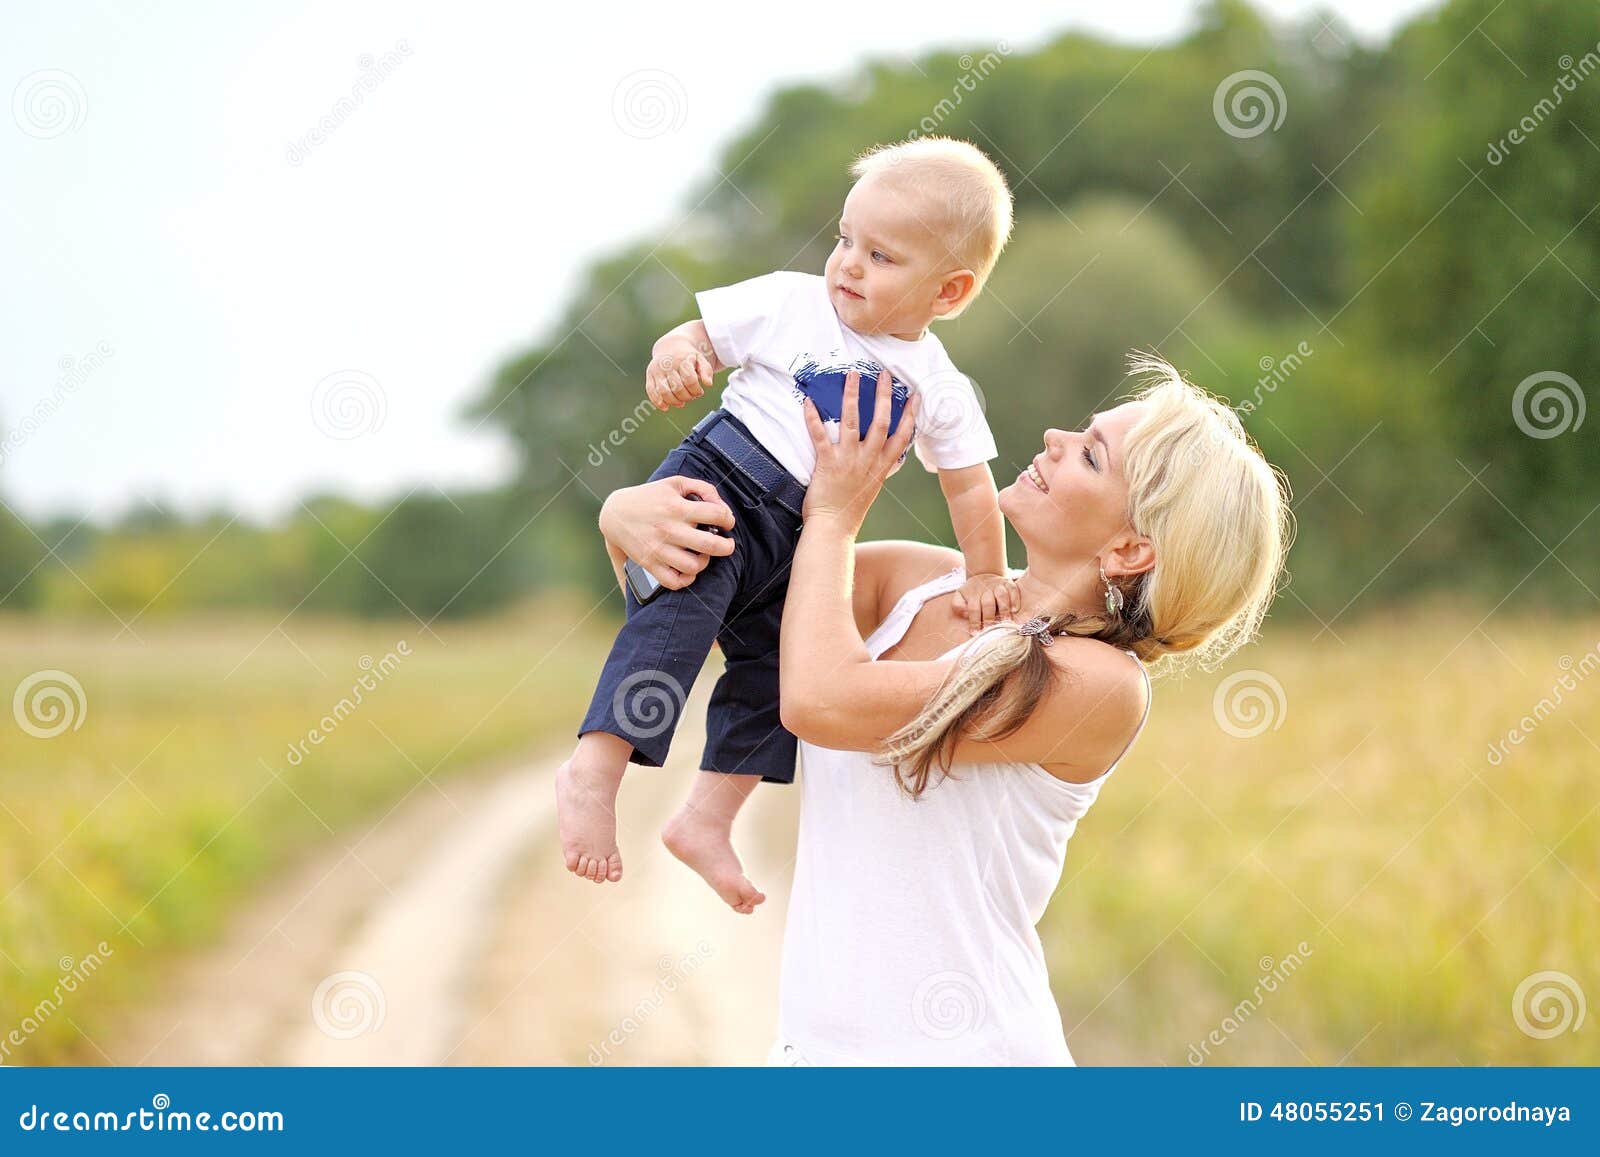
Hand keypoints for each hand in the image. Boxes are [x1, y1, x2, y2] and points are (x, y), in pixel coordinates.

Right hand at [598, 477, 734, 588]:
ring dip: (704, 562)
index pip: (717, 514)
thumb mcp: (675, 483)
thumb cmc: (650, 497)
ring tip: (702, 555)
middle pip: (711, 545)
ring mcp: (659, 549)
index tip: (726, 522)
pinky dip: (686, 580)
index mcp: (677, 507)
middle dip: (727, 546)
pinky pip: (674, 581)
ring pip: (694, 566)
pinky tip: (688, 570)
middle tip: (727, 544)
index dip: (728, 519)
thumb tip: (721, 506)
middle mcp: (669, 529)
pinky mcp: (650, 563)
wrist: (615, 513)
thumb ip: (702, 488)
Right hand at [645, 337, 713, 410]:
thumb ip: (706, 370)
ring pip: (664, 392)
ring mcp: (657, 370)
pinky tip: (666, 407)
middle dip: (687, 397)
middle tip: (691, 396)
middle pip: (677, 388)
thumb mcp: (700, 359)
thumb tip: (708, 384)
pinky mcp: (649, 375)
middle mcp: (668, 365)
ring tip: (681, 402)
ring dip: (674, 402)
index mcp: (682, 360)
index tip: (699, 392)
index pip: (690, 380)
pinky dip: (658, 402)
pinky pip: (651, 391)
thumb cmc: (688, 357)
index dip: (696, 390)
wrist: (670, 346)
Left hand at [800, 367, 919, 530]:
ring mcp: (848, 461)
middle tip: (884, 374)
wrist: (833, 530)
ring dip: (852, 396)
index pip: (902, 437)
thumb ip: (877, 468)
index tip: (915, 396)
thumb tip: (882, 455)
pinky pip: (820, 435)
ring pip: (853, 422)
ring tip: (851, 375)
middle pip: (882, 422)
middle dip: (884, 396)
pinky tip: (809, 401)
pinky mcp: (827, 463)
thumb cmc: (849, 510)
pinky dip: (813, 417)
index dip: (910, 415)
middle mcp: (868, 461)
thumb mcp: (871, 487)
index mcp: (880, 467)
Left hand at [951, 572, 1020, 634]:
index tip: (976, 633)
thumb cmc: (972, 593)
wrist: (984, 577)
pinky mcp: (1008, 583)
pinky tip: (1014, 610)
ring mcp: (998, 585)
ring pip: (1001, 595)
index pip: (973, 608)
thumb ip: (958, 605)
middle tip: (990, 630)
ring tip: (1006, 621)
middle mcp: (986, 589)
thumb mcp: (960, 596)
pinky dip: (1015, 599)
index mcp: (973, 594)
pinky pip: (1013, 589)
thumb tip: (965, 614)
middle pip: (988, 603)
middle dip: (989, 617)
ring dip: (1004, 609)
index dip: (974, 621)